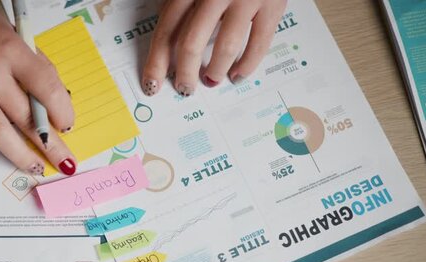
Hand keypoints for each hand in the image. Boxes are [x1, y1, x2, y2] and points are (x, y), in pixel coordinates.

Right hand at [0, 0, 76, 175]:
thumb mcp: (13, 33)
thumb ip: (33, 65)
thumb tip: (53, 102)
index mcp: (10, 49)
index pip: (46, 88)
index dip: (62, 113)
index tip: (67, 126)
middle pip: (25, 117)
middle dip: (50, 145)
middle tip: (62, 161)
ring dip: (19, 155)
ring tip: (33, 165)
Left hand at [141, 0, 286, 96]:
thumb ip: (182, 7)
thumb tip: (165, 48)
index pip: (167, 30)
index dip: (157, 61)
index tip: (152, 83)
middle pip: (191, 42)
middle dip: (185, 74)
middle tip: (185, 88)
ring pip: (225, 46)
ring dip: (215, 71)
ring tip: (211, 80)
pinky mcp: (273, 4)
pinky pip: (259, 43)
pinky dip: (248, 65)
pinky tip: (238, 74)